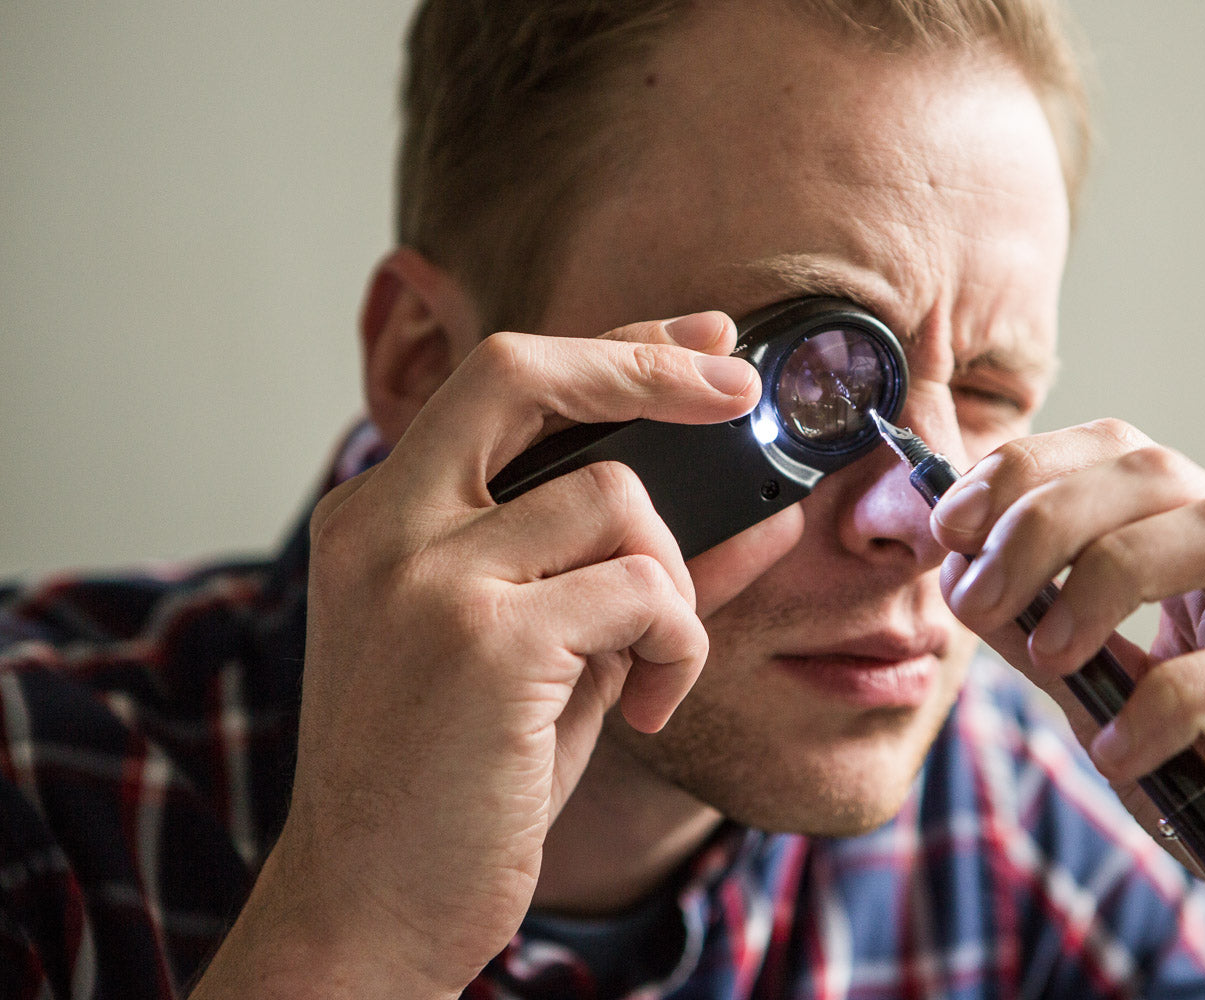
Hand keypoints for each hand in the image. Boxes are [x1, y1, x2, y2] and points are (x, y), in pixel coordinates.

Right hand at [192, 313, 794, 998]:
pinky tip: (645, 704)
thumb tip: (760, 508)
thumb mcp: (549, 651)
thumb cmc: (457, 779)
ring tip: (653, 660)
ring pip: (617, 499)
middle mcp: (383, 524)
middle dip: (647, 363)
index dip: (609, 347)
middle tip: (737, 386)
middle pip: (522, 373)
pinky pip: (644, 588)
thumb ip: (630, 569)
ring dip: (674, 579)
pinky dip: (677, 642)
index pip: (499, 382)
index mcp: (378, 514)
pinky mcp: (482, 639)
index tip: (696, 340)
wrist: (367, 908)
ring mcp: (425, 576)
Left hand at [931, 418, 1204, 998]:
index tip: (950, 523)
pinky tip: (1117, 750)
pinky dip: (1168, 703)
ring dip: (1107, 578)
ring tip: (1048, 658)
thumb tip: (960, 574)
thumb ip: (1040, 634)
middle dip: (1045, 518)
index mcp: (1199, 548)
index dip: (1026, 469)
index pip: (1117, 453)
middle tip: (979, 597)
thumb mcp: (1103, 697)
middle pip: (1159, 473)